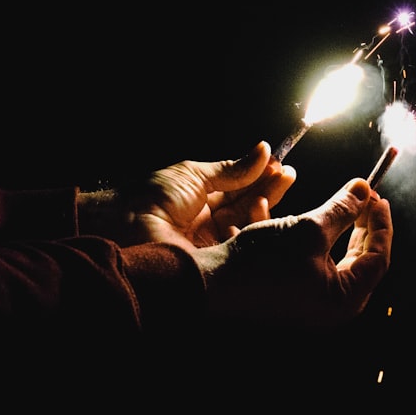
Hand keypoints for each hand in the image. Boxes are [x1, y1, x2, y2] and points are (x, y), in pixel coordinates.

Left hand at [78, 141, 295, 247]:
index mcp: (203, 201)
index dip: (261, 178)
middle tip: (288, 175)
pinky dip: (252, 230)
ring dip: (262, 207)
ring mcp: (213, 245)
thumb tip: (264, 150)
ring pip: (248, 227)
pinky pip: (242, 247)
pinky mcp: (216, 263)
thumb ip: (231, 168)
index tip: (280, 165)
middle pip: (247, 207)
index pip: (240, 190)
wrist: (127, 225)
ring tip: (268, 191)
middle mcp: (209, 224)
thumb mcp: (195, 174)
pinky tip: (258, 211)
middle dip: (269, 191)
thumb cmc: (152, 195)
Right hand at [194, 177, 393, 329]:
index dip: (380, 223)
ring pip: (331, 258)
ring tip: (330, 203)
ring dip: (329, 227)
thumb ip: (342, 209)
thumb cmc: (263, 261)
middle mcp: (330, 308)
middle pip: (358, 260)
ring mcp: (310, 303)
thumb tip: (364, 190)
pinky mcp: (290, 294)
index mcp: (344, 299)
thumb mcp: (308, 228)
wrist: (212, 283)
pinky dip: (304, 239)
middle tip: (360, 198)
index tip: (376, 196)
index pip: (378, 258)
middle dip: (358, 225)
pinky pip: (307, 262)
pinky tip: (291, 218)